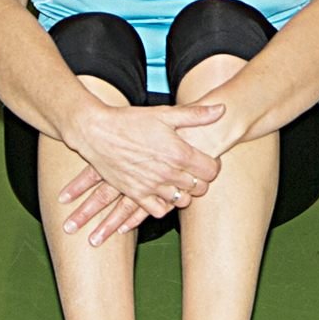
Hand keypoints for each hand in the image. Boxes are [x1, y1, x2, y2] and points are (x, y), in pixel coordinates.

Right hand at [52, 96, 227, 243]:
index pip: (211, 170)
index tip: (206, 160)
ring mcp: (152, 185)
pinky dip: (164, 205)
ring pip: (182, 201)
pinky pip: (159, 210)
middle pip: (200, 188)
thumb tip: (222, 109)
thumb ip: (195, 114)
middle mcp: (168, 172)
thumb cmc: (131, 120)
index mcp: (179, 152)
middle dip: (200, 180)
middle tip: (193, 170)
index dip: (213, 166)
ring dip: (184, 193)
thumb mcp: (165, 113)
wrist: (96, 132)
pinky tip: (162, 193)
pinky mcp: (136, 194)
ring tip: (178, 181)